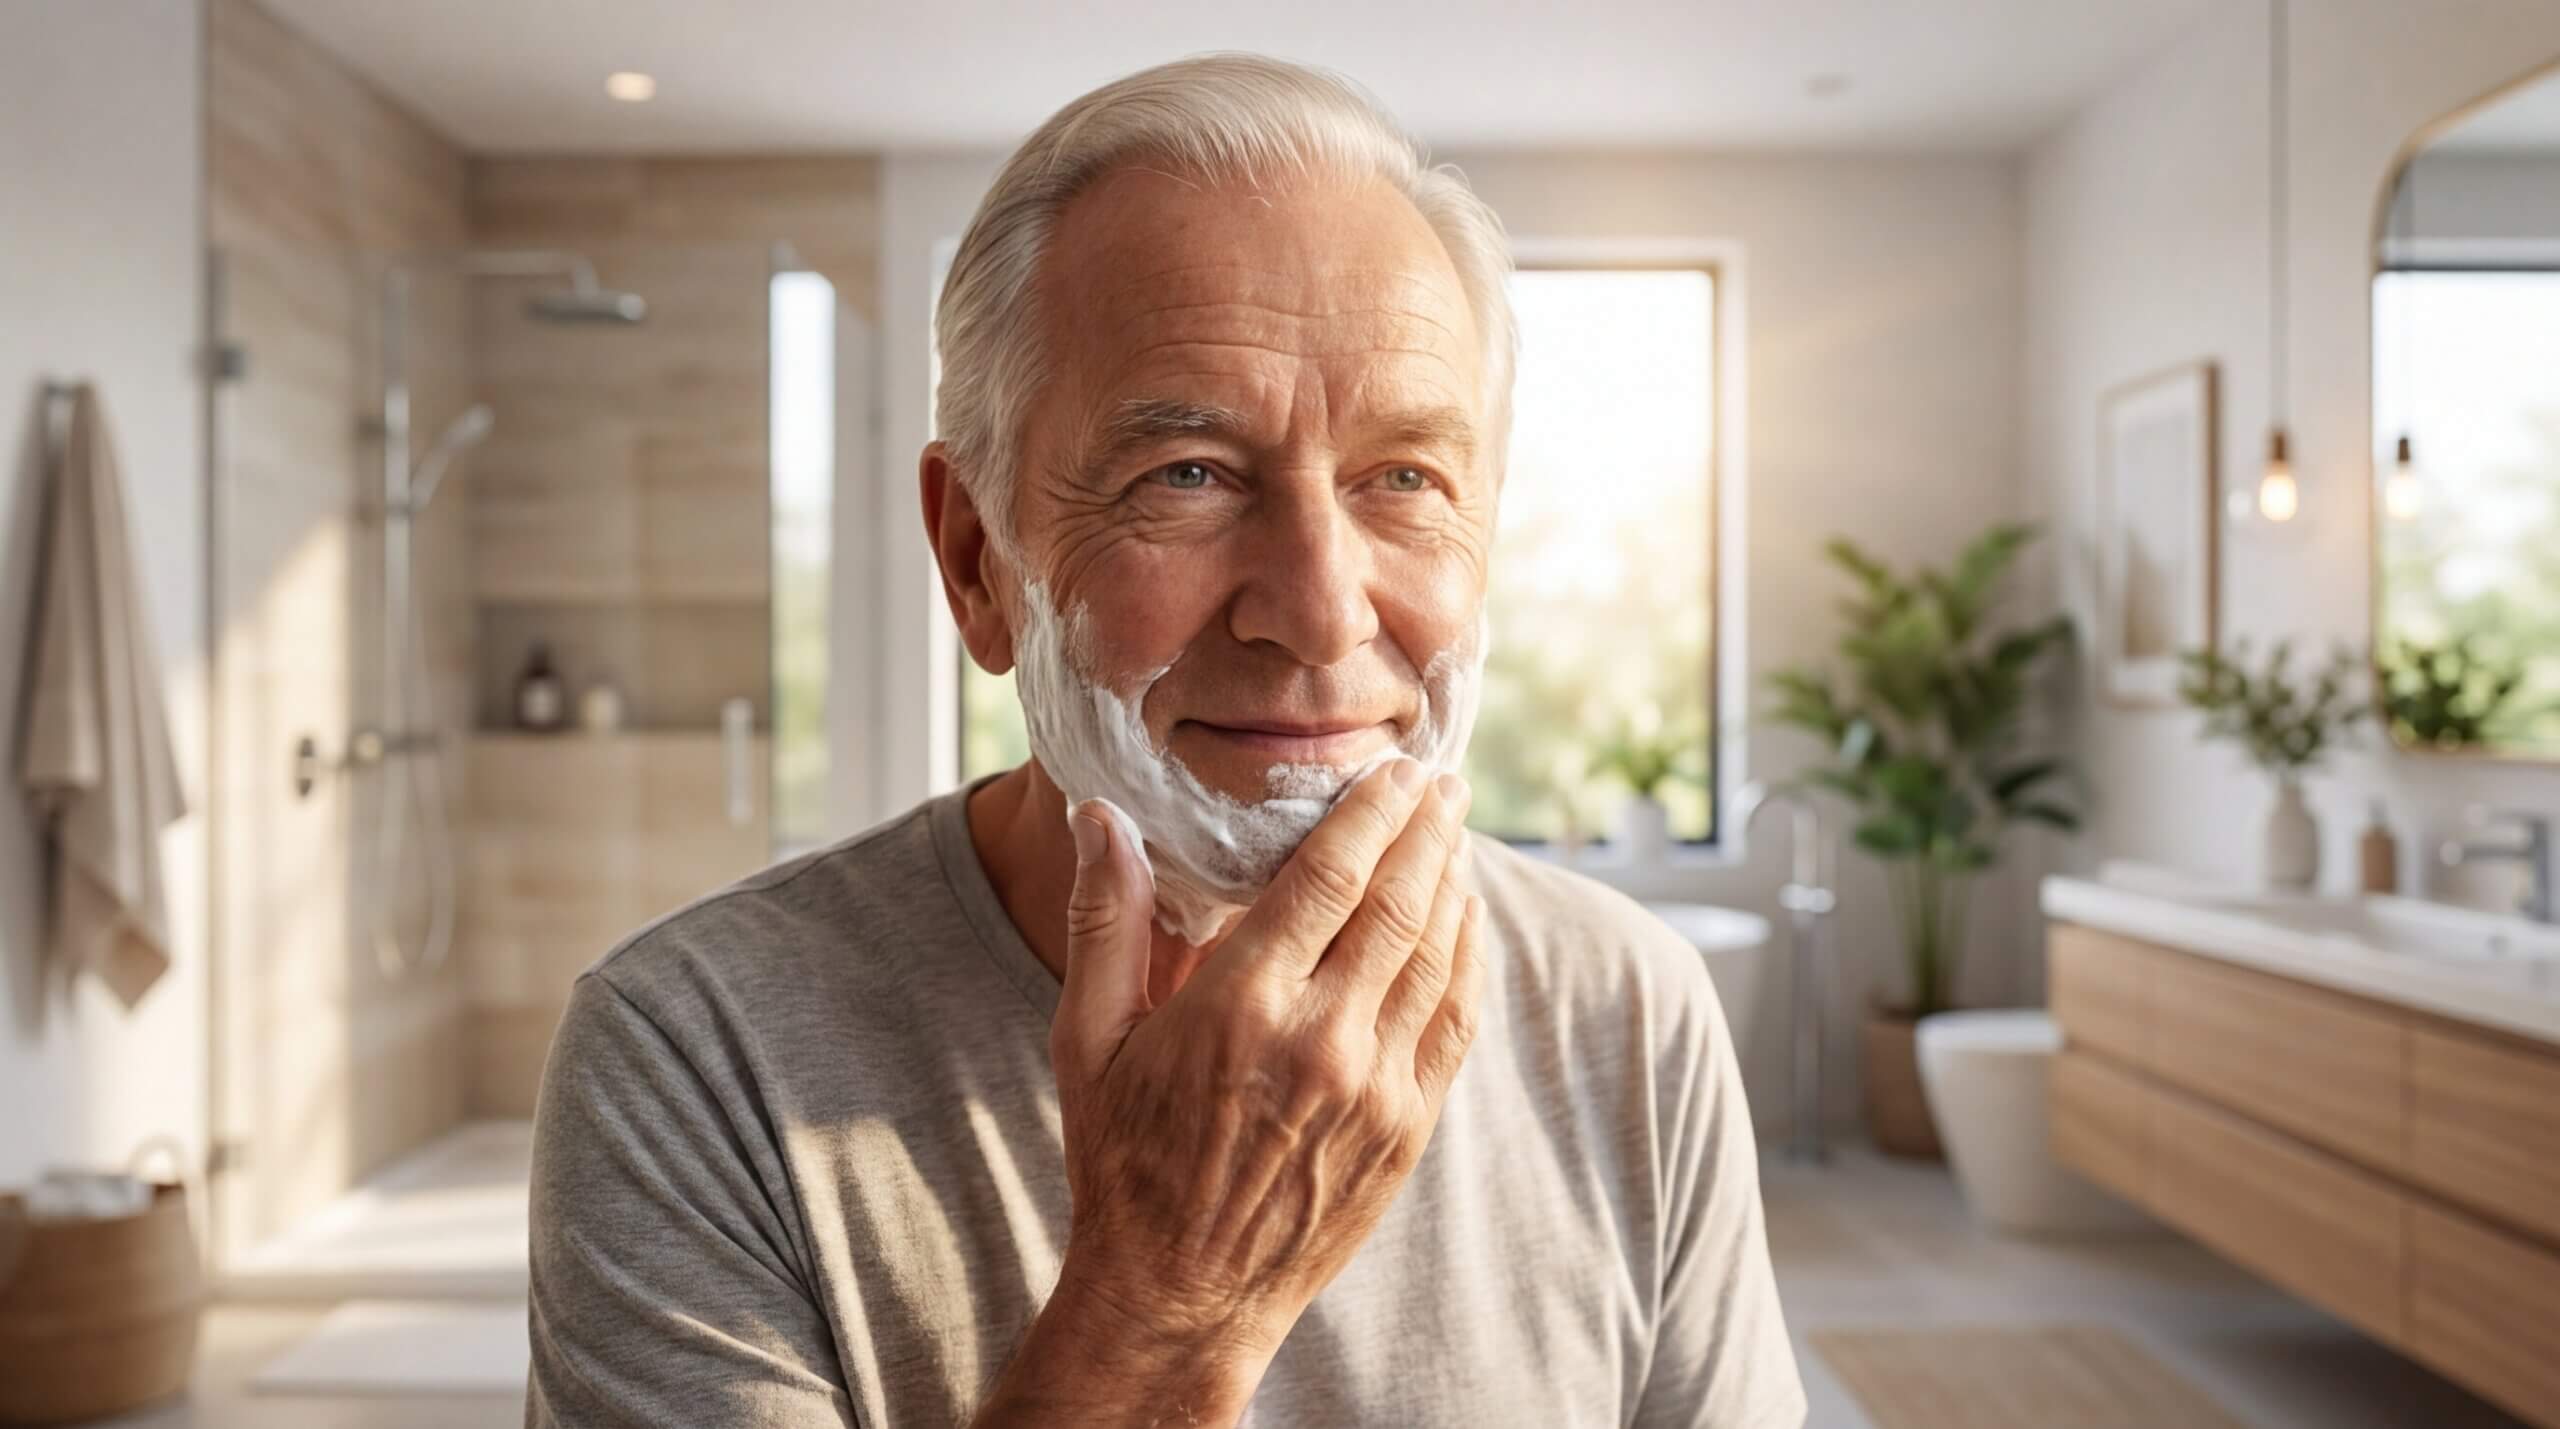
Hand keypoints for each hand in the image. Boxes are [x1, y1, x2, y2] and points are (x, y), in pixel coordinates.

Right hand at [1050, 757, 1485, 1373]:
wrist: (1180, 1295)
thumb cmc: (1123, 1162)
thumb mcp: (1090, 1039)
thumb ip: (1105, 920)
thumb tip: (1096, 816)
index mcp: (1238, 1007)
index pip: (1329, 877)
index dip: (1371, 813)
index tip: (1394, 772)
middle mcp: (1319, 1040)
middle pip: (1398, 903)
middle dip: (1427, 831)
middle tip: (1441, 783)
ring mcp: (1375, 1089)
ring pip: (1437, 956)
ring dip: (1454, 883)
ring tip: (1456, 834)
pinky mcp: (1407, 1129)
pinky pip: (1456, 1022)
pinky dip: (1469, 959)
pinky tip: (1465, 921)